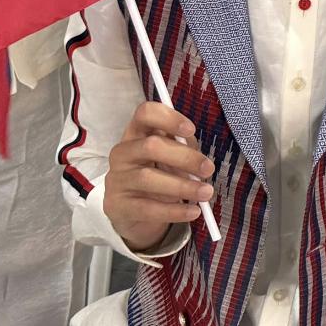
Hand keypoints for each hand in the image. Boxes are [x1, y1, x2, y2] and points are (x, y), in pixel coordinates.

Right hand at [102, 102, 214, 253]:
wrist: (132, 211)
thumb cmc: (158, 173)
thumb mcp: (170, 157)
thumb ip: (183, 149)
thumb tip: (200, 159)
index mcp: (136, 133)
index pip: (145, 113)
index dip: (168, 118)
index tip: (191, 130)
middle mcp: (122, 152)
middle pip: (150, 146)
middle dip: (184, 157)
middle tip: (208, 169)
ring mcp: (116, 179)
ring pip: (147, 178)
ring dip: (183, 186)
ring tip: (206, 193)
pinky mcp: (116, 205)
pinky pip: (147, 208)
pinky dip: (174, 211)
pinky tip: (193, 212)